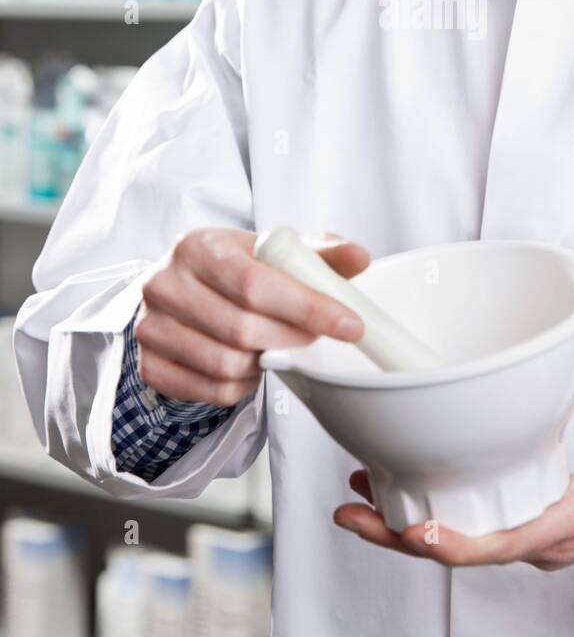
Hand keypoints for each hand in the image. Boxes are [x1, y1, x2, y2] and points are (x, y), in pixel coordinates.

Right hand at [135, 227, 369, 405]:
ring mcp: (151, 327)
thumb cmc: (231, 268)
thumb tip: (359, 256)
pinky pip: (211, 390)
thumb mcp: (269, 250)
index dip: (307, 307)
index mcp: (198, 246)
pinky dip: (243, 385)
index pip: (256, 283)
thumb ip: (317, 252)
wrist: (175, 289)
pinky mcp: (149, 365)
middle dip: (291, 339)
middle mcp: (166, 284)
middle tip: (313, 338)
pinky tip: (251, 365)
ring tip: (277, 348)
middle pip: (242, 329)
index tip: (350, 324)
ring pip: (226, 364)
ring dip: (266, 364)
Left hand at [333, 318, 573, 568]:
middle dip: (404, 534)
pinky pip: (475, 532)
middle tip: (352, 507)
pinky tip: (401, 492)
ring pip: (464, 544)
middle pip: (466, 548)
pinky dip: (434, 518)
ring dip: (409, 528)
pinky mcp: (530, 531)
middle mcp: (547, 538)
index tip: (417, 529)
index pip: (509, 539)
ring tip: (357, 495)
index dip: (458, 540)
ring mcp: (536, 540)